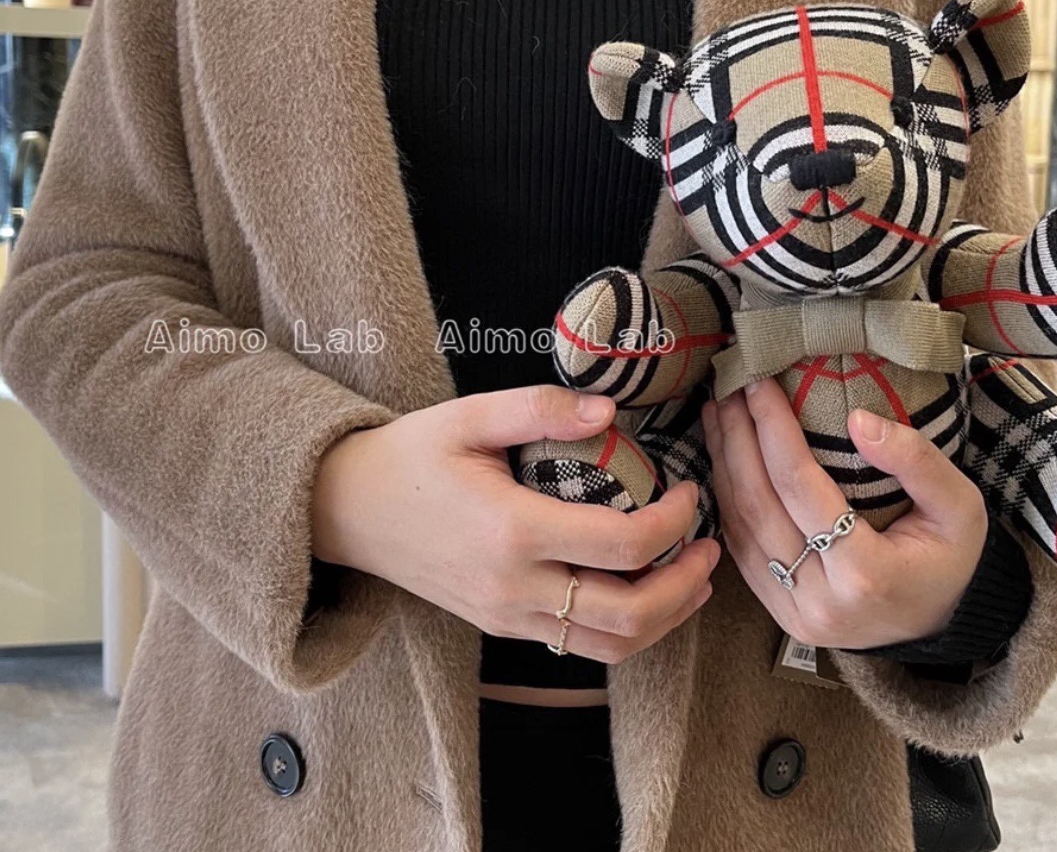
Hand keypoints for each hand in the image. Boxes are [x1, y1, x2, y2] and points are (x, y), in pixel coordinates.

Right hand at [311, 385, 720, 663]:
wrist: (347, 509)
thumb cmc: (409, 456)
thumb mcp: (468, 415)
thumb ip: (540, 408)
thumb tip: (610, 412)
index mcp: (511, 530)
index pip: (621, 545)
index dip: (673, 523)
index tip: (688, 492)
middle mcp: (513, 587)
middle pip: (627, 616)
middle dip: (683, 588)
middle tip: (709, 548)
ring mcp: (506, 616)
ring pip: (606, 647)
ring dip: (663, 621)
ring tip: (691, 581)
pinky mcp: (500, 627)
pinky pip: (575, 646)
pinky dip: (623, 630)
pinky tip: (641, 594)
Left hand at [702, 379, 987, 649]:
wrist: (937, 622)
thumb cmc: (949, 556)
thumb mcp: (960, 505)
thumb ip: (917, 460)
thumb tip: (857, 419)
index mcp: (866, 572)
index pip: (799, 484)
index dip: (772, 429)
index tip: (759, 385)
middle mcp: (821, 599)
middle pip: (759, 503)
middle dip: (737, 439)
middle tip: (729, 389)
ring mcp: (793, 611)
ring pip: (740, 525)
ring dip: (722, 462)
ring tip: (718, 413)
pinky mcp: (778, 612)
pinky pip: (740, 547)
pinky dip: (727, 497)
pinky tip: (723, 457)